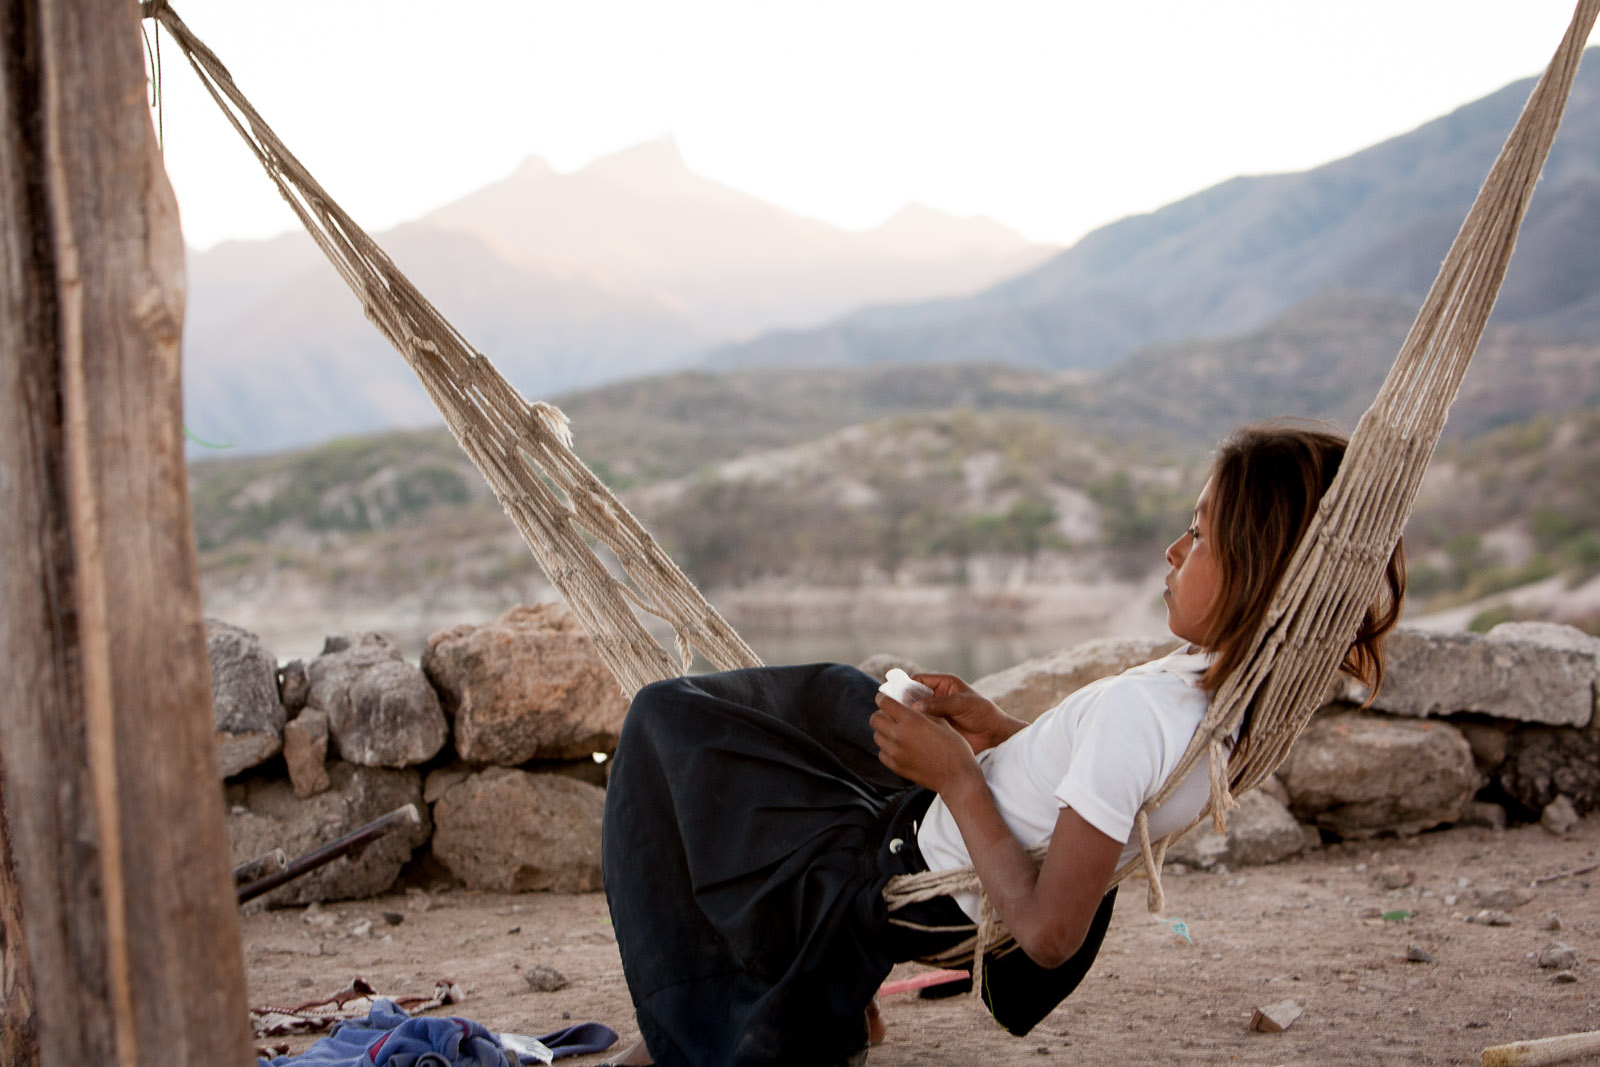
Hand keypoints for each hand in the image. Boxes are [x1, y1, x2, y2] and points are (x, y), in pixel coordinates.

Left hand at [870, 695, 980, 794]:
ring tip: (897, 732)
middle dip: (881, 714)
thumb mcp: (941, 722)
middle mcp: (899, 735)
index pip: (884, 703)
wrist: (957, 777)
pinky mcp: (896, 767)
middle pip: (875, 719)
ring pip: (877, 736)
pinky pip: (882, 753)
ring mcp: (895, 753)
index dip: (883, 698)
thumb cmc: (954, 748)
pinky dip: (887, 748)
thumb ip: (922, 712)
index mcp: (911, 720)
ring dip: (884, 731)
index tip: (884, 699)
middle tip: (891, 716)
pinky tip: (899, 748)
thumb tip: (910, 706)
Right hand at [905, 673, 1025, 753]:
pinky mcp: (935, 728)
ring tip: (896, 722)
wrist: (994, 736)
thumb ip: (941, 703)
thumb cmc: (983, 713)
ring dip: (906, 716)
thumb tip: (915, 706)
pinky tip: (906, 733)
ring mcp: (935, 713)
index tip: (894, 694)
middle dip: (902, 702)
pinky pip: (919, 726)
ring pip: (914, 712)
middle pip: (912, 695)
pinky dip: (912, 728)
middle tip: (891, 710)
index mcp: (943, 684)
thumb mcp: (963, 703)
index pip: (918, 680)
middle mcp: (936, 697)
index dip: (906, 686)